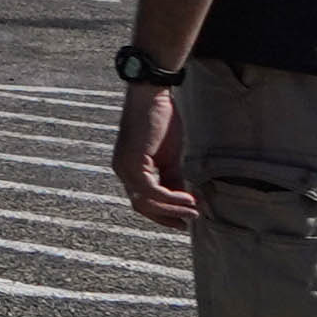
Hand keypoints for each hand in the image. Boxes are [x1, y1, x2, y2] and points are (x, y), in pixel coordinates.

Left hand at [113, 79, 196, 228]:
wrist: (152, 96)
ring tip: (194, 210)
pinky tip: (189, 199)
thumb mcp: (170, 157)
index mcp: (129, 170)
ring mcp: (125, 168)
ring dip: (172, 209)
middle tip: (191, 219)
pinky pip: (151, 190)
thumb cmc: (161, 122)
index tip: (185, 221)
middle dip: (167, 216)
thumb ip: (173, 178)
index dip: (164, 214)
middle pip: (142, 206)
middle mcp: (122, 171)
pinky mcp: (133, 162)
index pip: (143, 201)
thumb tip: (186, 200)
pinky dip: (171, 198)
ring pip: (146, 201)